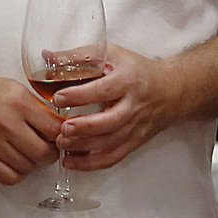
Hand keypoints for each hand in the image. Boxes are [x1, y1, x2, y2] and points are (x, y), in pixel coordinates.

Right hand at [0, 57, 59, 185]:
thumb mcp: (18, 90)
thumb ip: (40, 110)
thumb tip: (63, 130)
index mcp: (18, 102)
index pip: (54, 129)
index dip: (62, 136)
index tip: (60, 137)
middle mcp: (4, 122)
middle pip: (44, 153)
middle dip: (50, 154)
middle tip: (46, 148)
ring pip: (27, 167)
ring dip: (32, 164)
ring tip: (27, 152)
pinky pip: (8, 178)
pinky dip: (17, 173)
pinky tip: (14, 161)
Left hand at [48, 44, 190, 170]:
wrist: (172, 89)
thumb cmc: (136, 70)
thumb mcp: (111, 54)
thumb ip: (78, 57)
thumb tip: (45, 58)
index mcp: (128, 80)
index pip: (104, 89)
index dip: (80, 95)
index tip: (58, 97)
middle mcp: (134, 105)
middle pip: (111, 121)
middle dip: (85, 127)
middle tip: (62, 129)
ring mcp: (135, 126)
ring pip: (111, 142)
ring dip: (84, 147)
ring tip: (62, 144)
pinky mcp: (134, 141)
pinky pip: (114, 157)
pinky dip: (92, 163)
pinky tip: (72, 161)